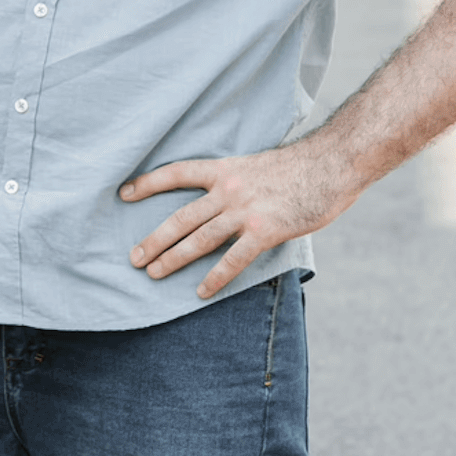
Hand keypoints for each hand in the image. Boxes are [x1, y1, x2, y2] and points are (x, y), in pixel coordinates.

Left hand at [121, 141, 362, 299]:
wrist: (332, 163)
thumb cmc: (300, 167)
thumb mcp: (258, 166)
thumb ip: (237, 184)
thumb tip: (223, 203)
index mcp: (225, 169)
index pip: (176, 174)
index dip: (148, 184)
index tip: (124, 194)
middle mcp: (228, 189)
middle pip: (181, 217)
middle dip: (154, 238)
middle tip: (134, 257)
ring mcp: (245, 210)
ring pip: (199, 239)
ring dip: (173, 258)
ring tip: (153, 273)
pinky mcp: (265, 230)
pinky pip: (234, 259)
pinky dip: (215, 277)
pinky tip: (200, 291)